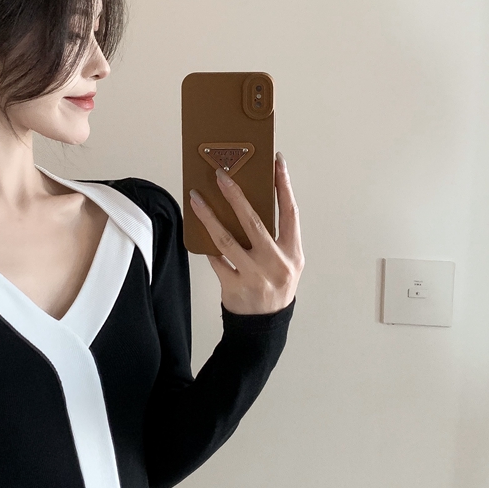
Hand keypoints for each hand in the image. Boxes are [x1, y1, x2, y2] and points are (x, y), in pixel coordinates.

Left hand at [188, 151, 303, 314]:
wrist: (265, 325)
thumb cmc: (276, 286)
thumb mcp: (287, 262)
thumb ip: (276, 237)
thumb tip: (250, 203)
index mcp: (293, 252)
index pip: (289, 211)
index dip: (284, 184)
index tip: (276, 161)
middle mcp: (276, 262)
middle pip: (253, 221)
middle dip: (235, 195)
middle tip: (221, 175)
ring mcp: (255, 275)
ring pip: (227, 238)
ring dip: (209, 216)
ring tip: (196, 199)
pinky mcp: (235, 286)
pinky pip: (216, 260)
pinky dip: (207, 245)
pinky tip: (197, 230)